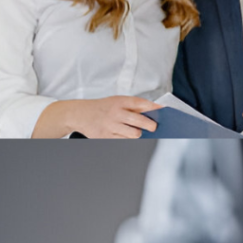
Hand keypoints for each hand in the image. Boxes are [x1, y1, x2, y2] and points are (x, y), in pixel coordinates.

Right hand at [33, 96, 160, 138]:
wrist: (79, 113)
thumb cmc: (102, 107)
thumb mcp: (116, 101)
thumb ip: (134, 106)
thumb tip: (155, 110)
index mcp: (119, 101)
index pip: (141, 103)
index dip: (154, 108)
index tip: (164, 111)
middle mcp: (116, 113)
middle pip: (141, 122)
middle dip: (151, 126)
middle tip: (153, 127)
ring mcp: (111, 126)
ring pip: (134, 135)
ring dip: (138, 134)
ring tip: (134, 130)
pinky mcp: (106, 137)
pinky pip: (124, 141)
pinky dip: (127, 139)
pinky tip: (124, 135)